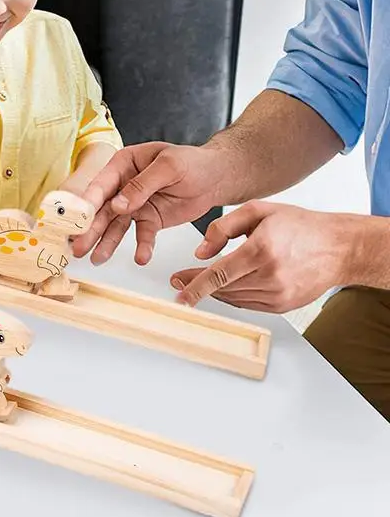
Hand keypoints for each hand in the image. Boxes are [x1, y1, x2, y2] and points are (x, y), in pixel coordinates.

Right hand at [72, 142, 226, 264]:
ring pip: (116, 225)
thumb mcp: (168, 166)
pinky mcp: (149, 220)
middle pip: (103, 208)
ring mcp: (134, 204)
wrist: (216, 177)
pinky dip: (141, 246)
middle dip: (90, 228)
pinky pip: (142, 235)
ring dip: (106, 242)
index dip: (89, 201)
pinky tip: (140, 258)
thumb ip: (143, 184)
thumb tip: (118, 205)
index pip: (101, 184)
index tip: (79, 219)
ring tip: (97, 259)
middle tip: (78, 246)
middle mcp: (123, 185)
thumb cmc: (191, 162)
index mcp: (123, 164)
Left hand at [169, 201, 349, 312]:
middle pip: (223, 288)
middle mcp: (270, 275)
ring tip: (200, 280)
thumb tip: (200, 252)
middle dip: (197, 285)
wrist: (338, 247)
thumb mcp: (258, 210)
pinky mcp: (283, 305)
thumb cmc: (299, 225)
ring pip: (233, 298)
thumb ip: (223, 227)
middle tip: (179, 280)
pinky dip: (232, 296)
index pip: (219, 273)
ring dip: (214, 291)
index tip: (177, 290)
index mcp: (262, 250)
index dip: (195, 284)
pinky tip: (225, 286)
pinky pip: (247, 303)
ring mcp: (278, 294)